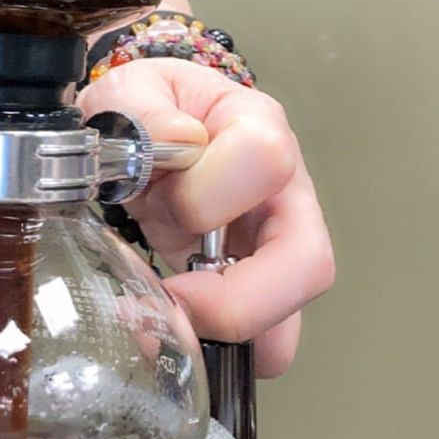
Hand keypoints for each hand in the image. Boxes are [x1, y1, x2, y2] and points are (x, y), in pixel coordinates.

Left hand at [79, 58, 334, 377]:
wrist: (139, 134)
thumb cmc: (145, 109)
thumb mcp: (131, 88)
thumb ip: (142, 106)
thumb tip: (175, 141)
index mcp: (258, 128)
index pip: (265, 164)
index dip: (206, 195)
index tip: (155, 200)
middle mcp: (283, 192)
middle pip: (307, 262)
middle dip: (235, 300)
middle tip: (173, 303)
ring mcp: (273, 245)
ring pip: (291, 314)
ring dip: (228, 335)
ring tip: (167, 329)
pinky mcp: (252, 284)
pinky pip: (262, 337)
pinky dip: (220, 350)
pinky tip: (174, 340)